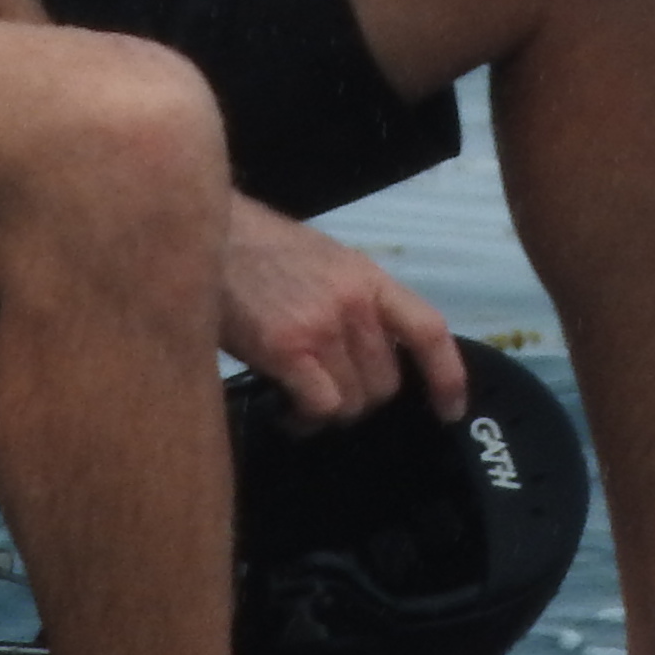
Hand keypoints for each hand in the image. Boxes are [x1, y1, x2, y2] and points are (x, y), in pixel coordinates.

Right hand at [220, 196, 465, 426]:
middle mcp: (355, 303)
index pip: (428, 331)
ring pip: (352, 402)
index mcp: (370, 279)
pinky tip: (284, 405)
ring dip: (327, 410)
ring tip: (298, 395)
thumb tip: (372, 357)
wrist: (204, 236)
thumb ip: (355, 303)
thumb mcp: (325, 264)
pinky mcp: (286, 348)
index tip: (450, 411)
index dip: (448, 376)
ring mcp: (323, 325)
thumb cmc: (260, 252)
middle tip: (325, 388)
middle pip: (385, 383)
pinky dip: (304, 418)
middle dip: (358, 398)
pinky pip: (320, 407)